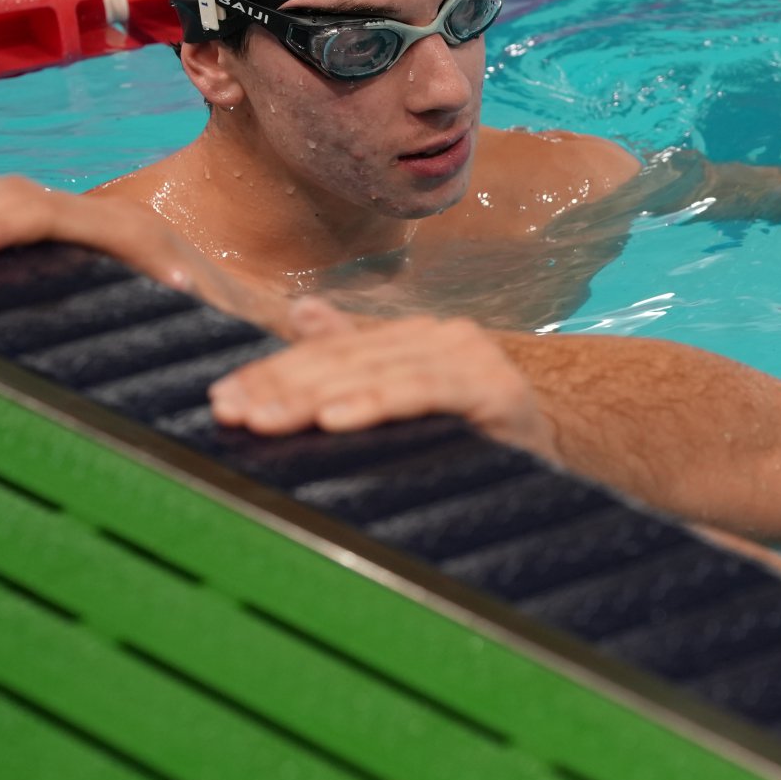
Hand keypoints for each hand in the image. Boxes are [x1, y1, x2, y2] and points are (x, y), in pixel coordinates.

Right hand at [0, 171, 289, 333]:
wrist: (267, 284)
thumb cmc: (258, 310)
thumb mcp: (269, 317)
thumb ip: (283, 321)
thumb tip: (267, 309)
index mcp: (140, 236)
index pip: (55, 215)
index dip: (4, 224)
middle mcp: (111, 218)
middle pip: (17, 198)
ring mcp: (92, 220)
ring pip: (10, 196)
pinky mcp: (79, 233)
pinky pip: (15, 206)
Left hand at [209, 298, 558, 456]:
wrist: (556, 468)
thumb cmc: (476, 439)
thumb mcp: (409, 398)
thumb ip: (357, 354)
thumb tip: (301, 311)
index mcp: (418, 336)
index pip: (332, 351)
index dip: (276, 371)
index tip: (224, 398)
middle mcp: (444, 337)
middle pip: (347, 359)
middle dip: (283, 386)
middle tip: (232, 412)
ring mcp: (472, 360)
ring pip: (377, 373)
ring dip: (317, 397)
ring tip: (269, 418)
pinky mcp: (494, 392)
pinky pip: (424, 393)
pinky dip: (378, 403)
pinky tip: (337, 418)